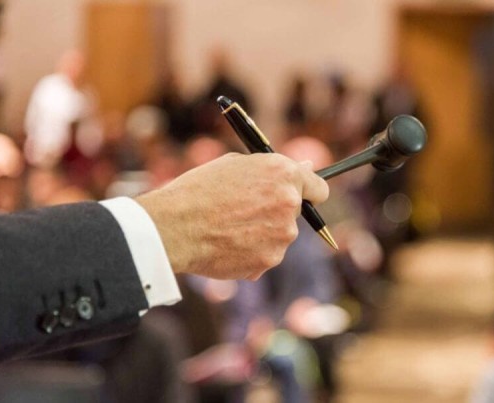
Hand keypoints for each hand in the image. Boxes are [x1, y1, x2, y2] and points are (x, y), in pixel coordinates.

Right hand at [136, 153, 328, 279]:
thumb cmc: (199, 190)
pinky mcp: (269, 261)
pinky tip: (225, 244)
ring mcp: (282, 236)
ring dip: (262, 234)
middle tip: (245, 212)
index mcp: (283, 174)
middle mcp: (289, 204)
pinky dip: (250, 252)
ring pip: (279, 236)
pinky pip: (264, 255)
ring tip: (228, 228)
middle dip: (276, 213)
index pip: (320, 188)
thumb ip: (271, 171)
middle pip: (296, 213)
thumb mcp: (234, 165)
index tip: (303, 197)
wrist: (174, 226)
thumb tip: (304, 171)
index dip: (310, 192)